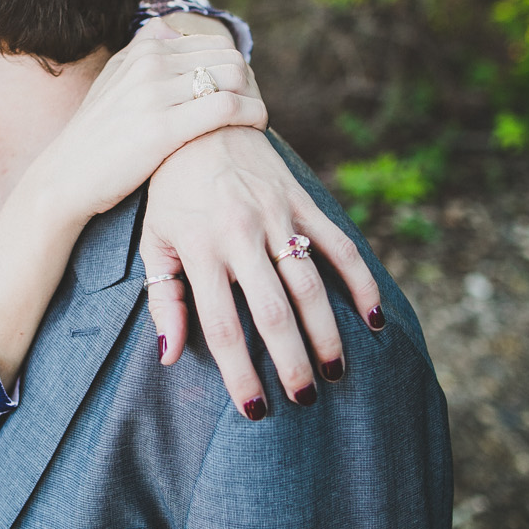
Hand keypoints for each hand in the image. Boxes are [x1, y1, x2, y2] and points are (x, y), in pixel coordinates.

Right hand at [32, 32, 266, 223]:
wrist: (65, 178)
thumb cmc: (95, 138)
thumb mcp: (112, 83)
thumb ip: (141, 53)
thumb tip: (171, 31)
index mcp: (142, 51)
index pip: (213, 43)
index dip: (235, 69)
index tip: (240, 94)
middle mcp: (148, 64)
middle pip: (229, 57)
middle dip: (251, 84)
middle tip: (252, 111)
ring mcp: (154, 94)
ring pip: (233, 77)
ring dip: (256, 98)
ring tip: (255, 122)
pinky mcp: (162, 128)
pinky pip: (227, 107)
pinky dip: (252, 115)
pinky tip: (255, 129)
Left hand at [141, 126, 384, 418]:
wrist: (200, 119)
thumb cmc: (171, 191)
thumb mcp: (154, 241)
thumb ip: (162, 298)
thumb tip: (170, 356)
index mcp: (200, 249)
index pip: (223, 325)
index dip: (240, 372)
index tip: (255, 410)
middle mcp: (240, 233)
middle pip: (273, 311)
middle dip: (292, 360)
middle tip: (305, 398)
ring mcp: (276, 215)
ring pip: (310, 283)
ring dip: (327, 331)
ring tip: (336, 371)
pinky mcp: (302, 200)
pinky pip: (339, 244)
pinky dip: (360, 281)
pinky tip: (374, 318)